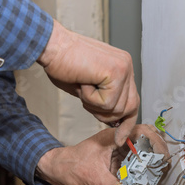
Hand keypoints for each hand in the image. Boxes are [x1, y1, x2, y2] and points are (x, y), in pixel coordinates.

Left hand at [36, 125, 169, 184]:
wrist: (57, 172)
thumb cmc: (71, 166)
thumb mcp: (94, 178)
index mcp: (114, 137)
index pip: (142, 132)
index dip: (156, 142)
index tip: (163, 157)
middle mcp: (119, 144)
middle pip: (146, 146)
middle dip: (156, 159)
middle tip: (162, 172)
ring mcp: (119, 155)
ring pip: (141, 160)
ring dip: (149, 173)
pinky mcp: (117, 167)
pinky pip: (133, 172)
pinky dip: (139, 182)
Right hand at [37, 19, 139, 145]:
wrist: (51, 46)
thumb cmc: (63, 64)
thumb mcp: (88, 89)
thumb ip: (104, 101)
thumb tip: (115, 122)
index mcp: (122, 68)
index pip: (133, 101)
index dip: (127, 122)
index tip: (120, 137)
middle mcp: (127, 66)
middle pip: (129, 108)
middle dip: (108, 115)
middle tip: (87, 101)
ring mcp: (124, 68)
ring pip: (117, 108)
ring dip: (94, 105)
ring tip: (83, 86)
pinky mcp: (117, 72)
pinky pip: (107, 103)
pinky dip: (90, 99)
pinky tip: (83, 83)